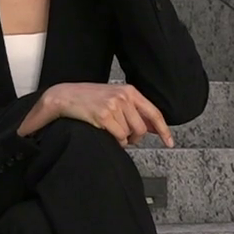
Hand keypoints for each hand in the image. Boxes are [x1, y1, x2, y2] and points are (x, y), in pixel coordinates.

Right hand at [21, 82, 172, 147]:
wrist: (64, 96)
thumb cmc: (89, 98)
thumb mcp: (115, 98)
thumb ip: (134, 111)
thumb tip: (152, 127)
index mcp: (129, 91)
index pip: (154, 112)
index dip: (163, 130)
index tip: (169, 142)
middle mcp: (124, 96)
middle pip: (141, 129)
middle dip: (134, 138)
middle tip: (124, 136)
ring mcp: (114, 105)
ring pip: (129, 134)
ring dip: (121, 138)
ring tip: (109, 129)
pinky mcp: (104, 115)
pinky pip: (118, 137)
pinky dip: (114, 140)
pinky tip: (105, 132)